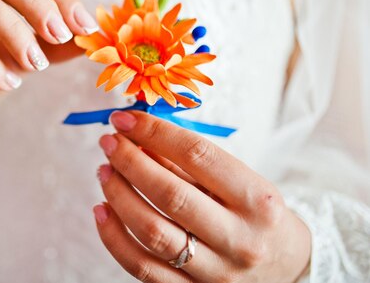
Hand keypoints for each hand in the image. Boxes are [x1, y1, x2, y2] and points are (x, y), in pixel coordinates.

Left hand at [93, 111, 310, 282]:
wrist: (286, 267)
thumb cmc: (255, 214)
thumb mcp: (240, 181)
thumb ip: (190, 161)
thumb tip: (139, 134)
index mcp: (256, 199)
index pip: (197, 156)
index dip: (155, 132)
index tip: (125, 118)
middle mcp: (238, 238)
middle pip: (170, 195)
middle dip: (130, 162)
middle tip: (108, 142)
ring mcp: (215, 271)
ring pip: (152, 231)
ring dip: (118, 195)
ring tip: (104, 171)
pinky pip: (141, 266)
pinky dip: (113, 237)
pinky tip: (101, 210)